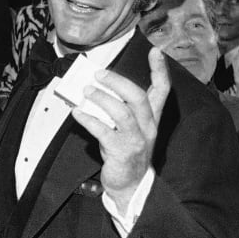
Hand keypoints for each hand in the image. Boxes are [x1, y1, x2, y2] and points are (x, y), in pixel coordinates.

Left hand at [71, 47, 169, 208]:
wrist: (131, 186)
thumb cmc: (125, 152)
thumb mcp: (127, 129)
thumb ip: (117, 110)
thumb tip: (94, 90)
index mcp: (152, 118)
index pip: (162, 90)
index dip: (160, 70)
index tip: (156, 51)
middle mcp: (148, 127)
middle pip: (138, 96)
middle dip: (118, 82)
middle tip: (98, 74)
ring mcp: (137, 139)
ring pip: (122, 112)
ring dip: (101, 98)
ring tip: (86, 91)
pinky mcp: (122, 152)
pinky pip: (104, 131)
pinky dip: (88, 119)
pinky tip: (77, 113)